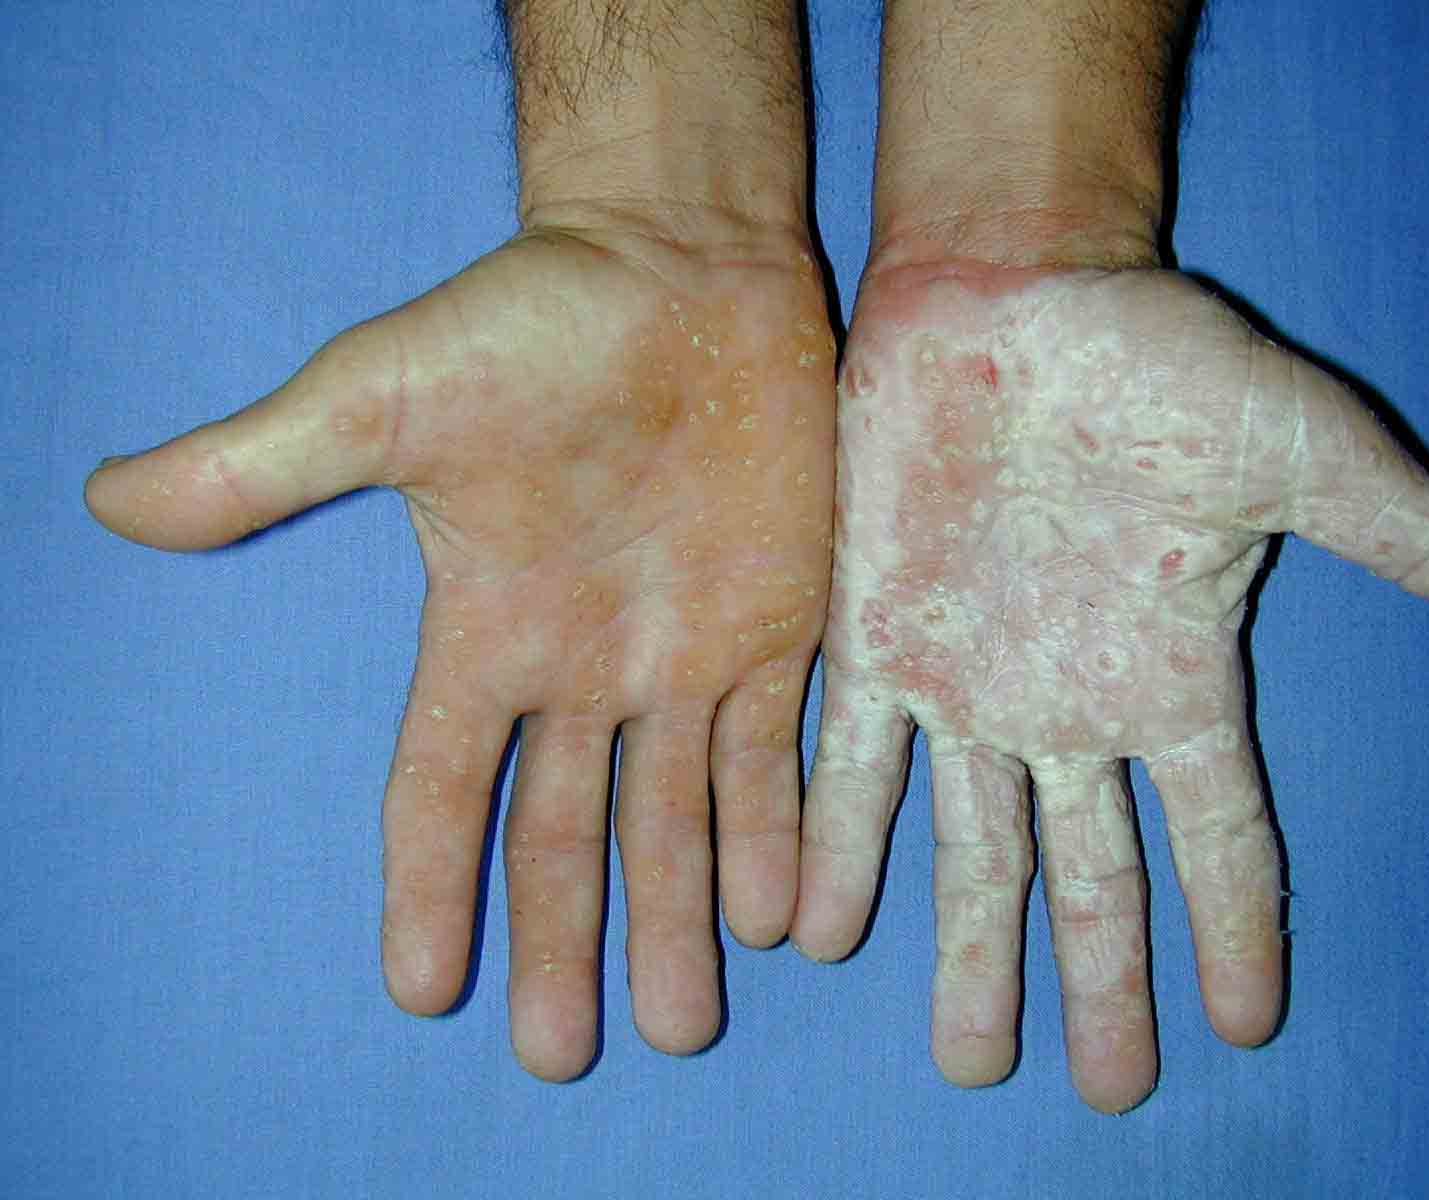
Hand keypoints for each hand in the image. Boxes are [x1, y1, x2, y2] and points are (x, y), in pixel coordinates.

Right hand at [85, 222, 833, 1077]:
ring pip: (678, 815)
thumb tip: (110, 501)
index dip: (428, 888)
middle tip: (567, 1056)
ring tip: (680, 1025)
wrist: (673, 266)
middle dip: (565, 939)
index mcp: (486, 631)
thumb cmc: (527, 325)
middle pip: (564, 833)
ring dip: (678, 916)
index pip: (441, 789)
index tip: (421, 989)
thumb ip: (263, 463)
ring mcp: (685, 651)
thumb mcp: (383, 397)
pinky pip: (777, 750)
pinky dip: (780, 832)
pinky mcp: (777, 622)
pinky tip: (784, 920)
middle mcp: (583, 665)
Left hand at [792, 264, 1428, 1108]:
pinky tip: (815, 932)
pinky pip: (852, 768)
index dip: (1237, 932)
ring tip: (969, 1059)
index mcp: (1171, 675)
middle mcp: (1067, 703)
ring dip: (964, 952)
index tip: (1248, 1025)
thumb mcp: (1302, 446)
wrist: (1011, 297)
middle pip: (1090, 878)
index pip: (1221, 837)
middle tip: (1099, 1091)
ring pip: (969, 850)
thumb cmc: (1157, 363)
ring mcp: (968, 682)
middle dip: (1093, 981)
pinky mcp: (876, 641)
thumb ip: (1400, 525)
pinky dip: (835, 848)